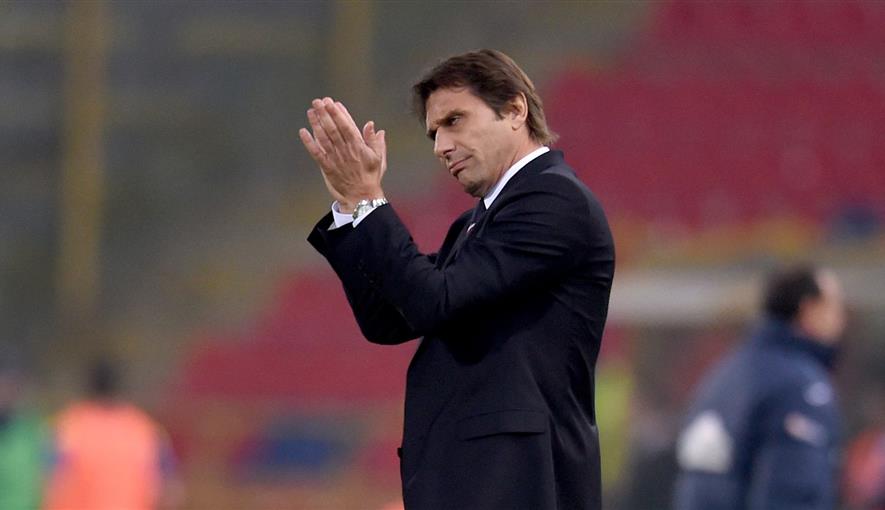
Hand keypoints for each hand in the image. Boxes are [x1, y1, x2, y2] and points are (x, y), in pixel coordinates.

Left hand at [299, 97, 386, 211]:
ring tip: (311, 111)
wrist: (361, 197)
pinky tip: (303, 132)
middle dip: (325, 114)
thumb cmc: (371, 177)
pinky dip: (309, 142)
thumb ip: (375, 141)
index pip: (347, 126)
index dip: (338, 113)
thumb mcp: (379, 158)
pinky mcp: (327, 167)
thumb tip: (372, 125)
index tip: (332, 103)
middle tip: (318, 101)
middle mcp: (345, 150)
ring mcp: (335, 158)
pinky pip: (316, 153)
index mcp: (358, 146)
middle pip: (333, 129)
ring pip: (323, 138)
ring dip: (316, 124)